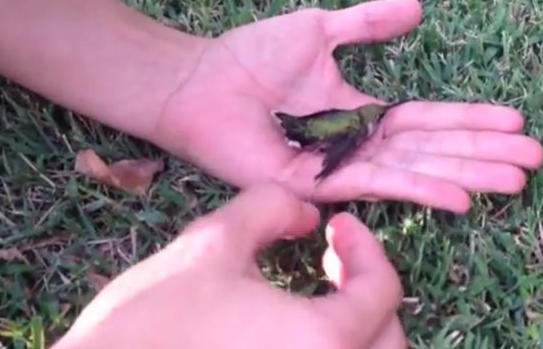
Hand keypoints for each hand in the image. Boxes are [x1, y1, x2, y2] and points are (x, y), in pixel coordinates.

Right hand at [51, 184, 406, 348]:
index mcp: (322, 343)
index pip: (382, 294)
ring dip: (360, 329)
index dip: (366, 249)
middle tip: (335, 258)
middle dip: (370, 292)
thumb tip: (305, 211)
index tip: (338, 226)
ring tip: (324, 294)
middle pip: (389, 341)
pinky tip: (296, 329)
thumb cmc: (153, 317)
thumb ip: (270, 208)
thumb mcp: (212, 243)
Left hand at [156, 0, 542, 212]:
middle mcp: (354, 143)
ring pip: (411, 170)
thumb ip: (367, 25)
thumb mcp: (319, 31)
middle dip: (480, 154)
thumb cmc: (250, 56)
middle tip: (530, 160)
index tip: (513, 122)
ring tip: (512, 179)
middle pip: (428, 149)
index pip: (425, 119)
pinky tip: (457, 195)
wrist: (200, 81)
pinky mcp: (314, 183)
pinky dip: (416, 189)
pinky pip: (372, 185)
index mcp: (358, 111)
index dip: (469, 120)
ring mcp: (336, 165)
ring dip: (463, 174)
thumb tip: (418, 10)